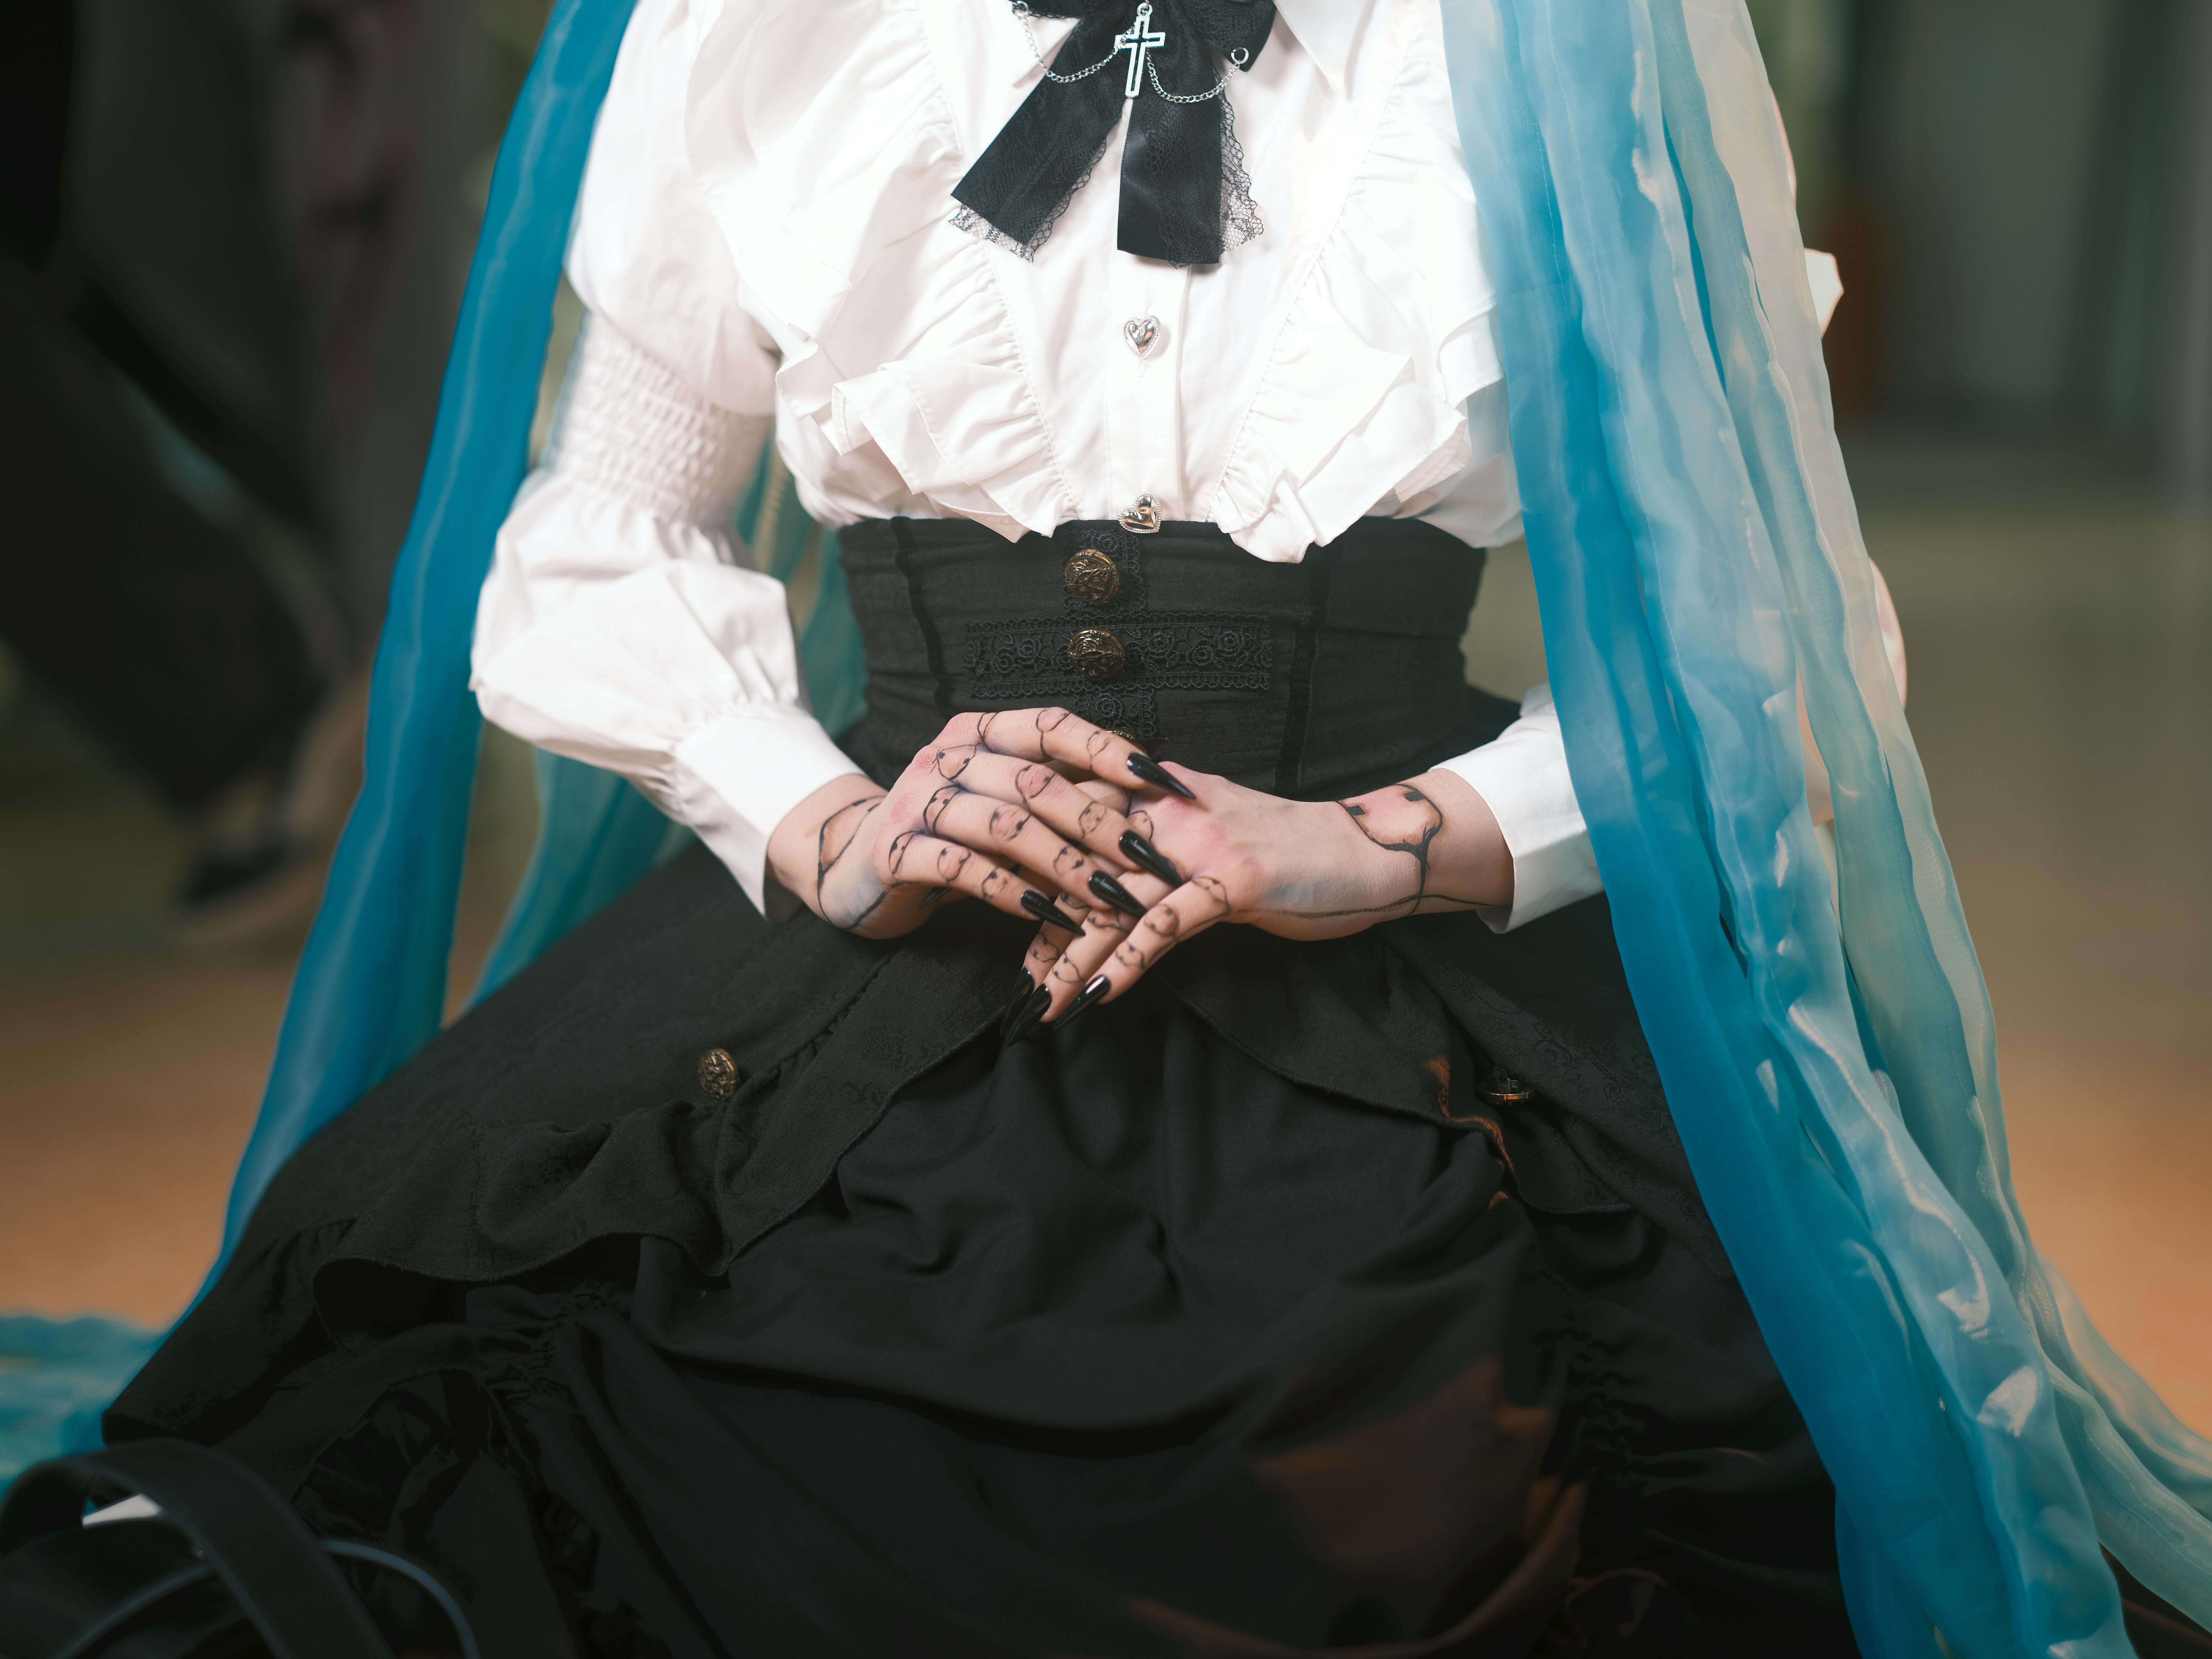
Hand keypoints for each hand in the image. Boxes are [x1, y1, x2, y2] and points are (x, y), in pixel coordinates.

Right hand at [761, 707, 1195, 940]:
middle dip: (1099, 823)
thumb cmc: (950, 834)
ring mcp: (917, 802)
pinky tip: (1046, 914)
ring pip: (1004, 826)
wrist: (857, 867)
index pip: (1052, 725)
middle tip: (1149, 860)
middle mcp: (946, 758)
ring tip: (1109, 897)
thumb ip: (1050, 794)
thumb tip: (1140, 802)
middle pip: (1035, 782)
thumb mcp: (999, 803)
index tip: (1162, 780)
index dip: (1109, 750)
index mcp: (978, 732)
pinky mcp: (897, 852)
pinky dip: (1010, 892)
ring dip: (1065, 865)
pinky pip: (962, 869)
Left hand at [969, 762, 1513, 1031]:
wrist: (1366, 849)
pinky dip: (1127, 960)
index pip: (1074, 830)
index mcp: (1156, 796)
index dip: (1037, 878)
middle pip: (1082, 867)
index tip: (1014, 931)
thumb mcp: (1208, 832)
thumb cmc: (1289, 850)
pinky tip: (1098, 994)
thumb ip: (1156, 841)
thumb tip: (1106, 871)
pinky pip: (1164, 925)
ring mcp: (1196, 846)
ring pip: (1113, 902)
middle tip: (1019, 981)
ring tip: (1042, 1004)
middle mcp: (1166, 813)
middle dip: (1043, 927)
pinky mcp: (1230, 881)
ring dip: (1072, 957)